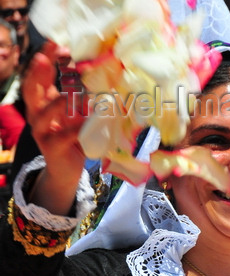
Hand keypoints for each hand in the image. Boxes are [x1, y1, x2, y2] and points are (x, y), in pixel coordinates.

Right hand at [22, 43, 85, 214]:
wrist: (66, 170)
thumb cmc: (71, 136)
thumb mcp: (73, 112)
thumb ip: (77, 94)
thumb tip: (91, 71)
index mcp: (42, 101)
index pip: (39, 75)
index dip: (45, 59)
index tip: (56, 44)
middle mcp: (37, 113)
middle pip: (30, 90)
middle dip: (37, 73)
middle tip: (44, 59)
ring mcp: (42, 131)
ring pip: (41, 114)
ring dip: (55, 103)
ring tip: (68, 95)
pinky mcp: (52, 148)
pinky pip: (62, 137)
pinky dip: (73, 130)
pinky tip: (84, 125)